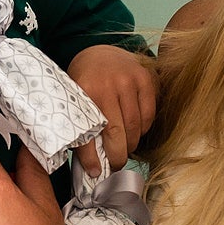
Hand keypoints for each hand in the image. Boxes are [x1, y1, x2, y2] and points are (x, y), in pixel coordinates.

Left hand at [67, 44, 157, 172]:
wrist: (99, 52)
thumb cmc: (85, 83)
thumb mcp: (75, 100)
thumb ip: (80, 126)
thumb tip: (91, 165)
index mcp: (83, 91)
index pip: (88, 133)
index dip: (91, 157)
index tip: (95, 172)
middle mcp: (107, 85)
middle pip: (117, 134)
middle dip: (117, 156)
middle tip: (115, 165)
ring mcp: (128, 80)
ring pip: (135, 127)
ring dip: (131, 144)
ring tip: (124, 148)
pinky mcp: (145, 79)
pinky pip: (148, 116)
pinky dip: (143, 129)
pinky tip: (134, 130)